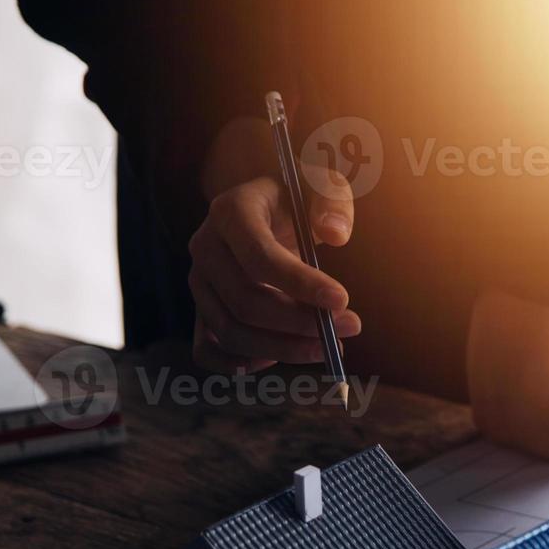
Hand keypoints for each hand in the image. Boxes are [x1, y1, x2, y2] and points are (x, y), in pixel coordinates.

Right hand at [189, 119, 360, 372]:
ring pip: (231, 331)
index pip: (259, 256)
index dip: (300, 283)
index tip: (343, 300)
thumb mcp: (320, 185)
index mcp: (230, 212)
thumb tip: (334, 234)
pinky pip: (207, 350)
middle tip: (350, 327)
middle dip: (300, 322)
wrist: (264, 210)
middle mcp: (205, 248)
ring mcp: (199, 283)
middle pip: (245, 301)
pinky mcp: (200, 309)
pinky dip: (241, 363)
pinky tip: (280, 358)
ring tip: (328, 346)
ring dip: (283, 348)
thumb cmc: (296, 198)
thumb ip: (332, 202)